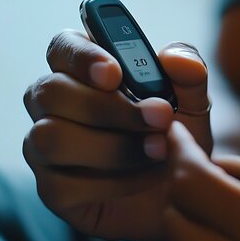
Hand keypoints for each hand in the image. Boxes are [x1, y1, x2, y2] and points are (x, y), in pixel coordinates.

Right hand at [23, 30, 211, 239]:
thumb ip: (189, 75)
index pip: (63, 46)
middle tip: (160, 116)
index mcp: (83, 69)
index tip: (115, 73)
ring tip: (159, 151)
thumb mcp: (194, 104)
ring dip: (111, 146)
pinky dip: (112, 182)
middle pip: (51, 91)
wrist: (183, 193)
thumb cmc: (179, 137)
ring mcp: (45, 146)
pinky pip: (61, 184)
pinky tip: (143, 178)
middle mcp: (54, 103)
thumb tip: (173, 58)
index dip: (82, 56)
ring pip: (50, 137)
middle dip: (108, 107)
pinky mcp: (51, 189)